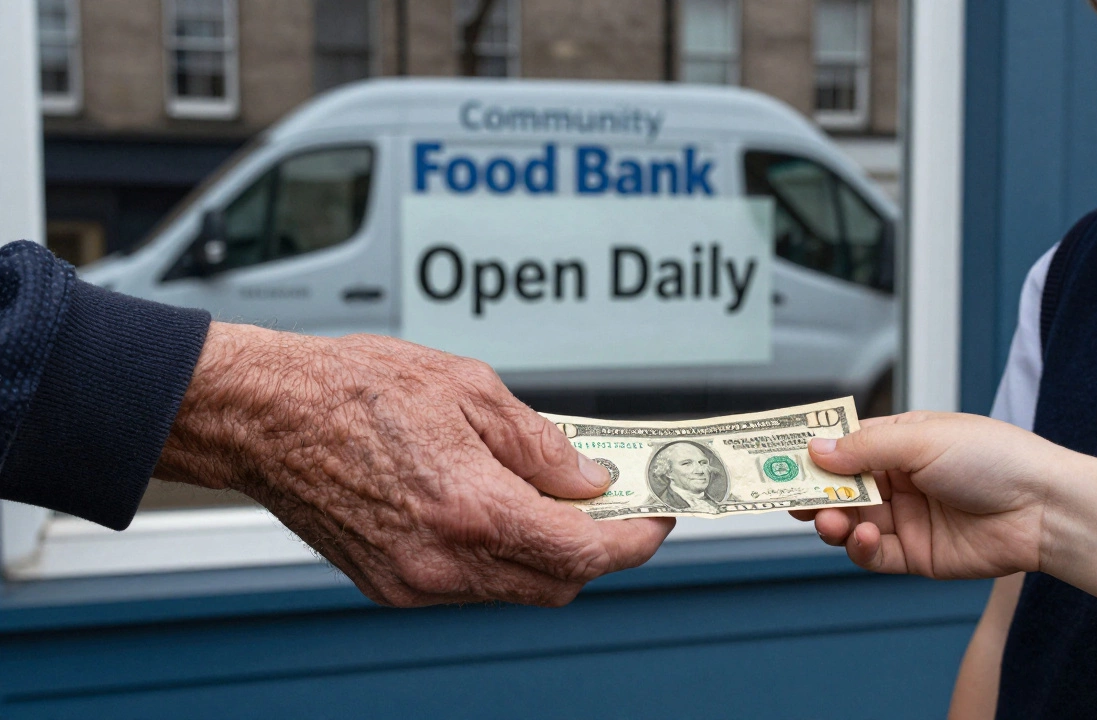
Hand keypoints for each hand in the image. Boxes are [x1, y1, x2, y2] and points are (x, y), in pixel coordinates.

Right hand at [156, 322, 673, 606]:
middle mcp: (444, 562)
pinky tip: (501, 509)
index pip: (585, 552)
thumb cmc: (354, 390)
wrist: (265, 417)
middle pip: (559, 582)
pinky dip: (504, 555)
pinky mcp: (392, 586)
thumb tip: (589, 480)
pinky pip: (474, 585)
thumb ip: (543, 445)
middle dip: (600, 548)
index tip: (660, 514)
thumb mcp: (471, 390)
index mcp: (471, 509)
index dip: (636, 538)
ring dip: (551, 552)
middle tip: (619, 503)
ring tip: (559, 498)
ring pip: (517, 588)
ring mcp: (415, 583)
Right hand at [790, 412, 1076, 578]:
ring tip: (831, 522)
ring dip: (832, 522)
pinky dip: (861, 548)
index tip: (774, 458)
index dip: (809, 452)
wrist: (1046, 509)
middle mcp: (898, 479)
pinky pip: (872, 554)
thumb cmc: (997, 458)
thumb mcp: (923, 440)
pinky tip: (868, 538)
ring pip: (849, 522)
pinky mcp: (916, 555)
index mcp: (900, 442)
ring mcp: (906, 517)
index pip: (842, 445)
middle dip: (812, 492)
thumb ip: (864, 449)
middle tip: (789, 498)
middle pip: (838, 487)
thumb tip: (814, 450)